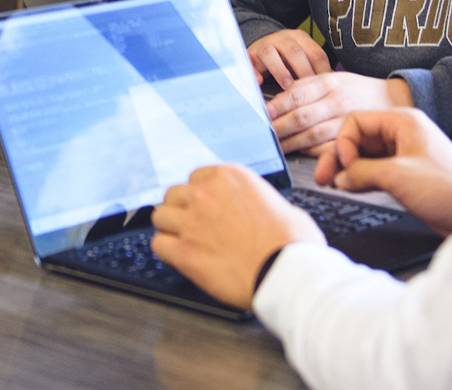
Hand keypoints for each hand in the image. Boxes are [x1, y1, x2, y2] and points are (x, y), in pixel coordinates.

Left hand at [151, 163, 323, 309]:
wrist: (288, 273)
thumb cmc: (292, 243)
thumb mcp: (281, 204)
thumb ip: (258, 200)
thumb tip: (258, 208)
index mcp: (230, 176)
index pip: (196, 177)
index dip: (200, 194)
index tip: (205, 207)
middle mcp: (206, 194)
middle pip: (174, 194)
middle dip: (182, 209)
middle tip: (193, 224)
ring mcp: (192, 222)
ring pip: (160, 216)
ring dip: (170, 227)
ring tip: (183, 240)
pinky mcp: (185, 252)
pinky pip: (158, 244)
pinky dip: (166, 251)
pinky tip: (178, 257)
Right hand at [247, 29, 331, 88]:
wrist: (260, 46)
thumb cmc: (287, 60)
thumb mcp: (303, 59)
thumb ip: (316, 69)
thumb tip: (337, 88)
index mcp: (300, 38)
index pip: (315, 53)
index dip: (323, 71)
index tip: (328, 89)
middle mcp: (282, 38)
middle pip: (294, 52)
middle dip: (303, 72)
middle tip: (310, 92)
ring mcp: (264, 45)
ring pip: (271, 54)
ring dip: (280, 71)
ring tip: (288, 88)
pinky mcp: (249, 55)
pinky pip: (249, 62)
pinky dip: (253, 72)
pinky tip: (259, 82)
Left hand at [267, 72, 412, 153]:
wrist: (396, 99)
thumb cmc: (357, 90)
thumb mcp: (333, 78)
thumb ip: (307, 86)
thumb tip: (278, 99)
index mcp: (329, 82)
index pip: (296, 95)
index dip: (275, 106)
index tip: (261, 115)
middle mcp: (337, 100)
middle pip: (301, 116)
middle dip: (279, 128)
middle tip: (263, 135)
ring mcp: (347, 120)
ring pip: (313, 135)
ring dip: (291, 143)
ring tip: (276, 147)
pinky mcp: (355, 138)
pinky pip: (329, 148)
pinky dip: (312, 152)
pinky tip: (300, 152)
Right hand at [313, 109, 451, 235]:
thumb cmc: (448, 189)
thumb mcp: (397, 176)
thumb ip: (361, 173)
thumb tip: (340, 177)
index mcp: (402, 122)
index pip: (357, 122)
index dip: (344, 143)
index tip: (344, 166)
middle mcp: (402, 135)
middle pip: (358, 138)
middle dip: (339, 157)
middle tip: (322, 176)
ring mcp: (403, 155)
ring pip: (364, 156)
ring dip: (347, 170)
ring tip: (331, 184)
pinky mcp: (405, 174)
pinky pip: (374, 171)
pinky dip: (360, 178)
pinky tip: (350, 188)